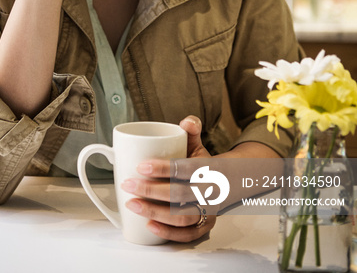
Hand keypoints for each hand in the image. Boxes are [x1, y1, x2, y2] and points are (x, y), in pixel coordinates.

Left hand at [120, 116, 216, 242]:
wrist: (228, 185)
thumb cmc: (205, 165)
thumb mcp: (199, 146)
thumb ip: (192, 130)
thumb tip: (186, 121)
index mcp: (207, 168)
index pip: (184, 169)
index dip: (162, 169)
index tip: (140, 167)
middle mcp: (209, 191)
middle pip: (179, 194)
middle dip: (150, 191)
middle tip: (128, 185)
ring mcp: (207, 210)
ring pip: (182, 217)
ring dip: (155, 212)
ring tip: (133, 204)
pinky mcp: (204, 226)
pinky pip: (187, 235)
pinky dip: (168, 233)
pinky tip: (149, 225)